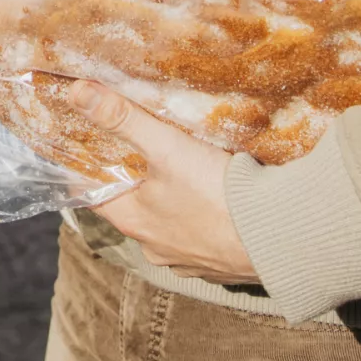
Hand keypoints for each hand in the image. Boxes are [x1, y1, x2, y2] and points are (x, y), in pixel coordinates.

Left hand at [58, 79, 258, 285]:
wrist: (284, 238)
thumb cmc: (219, 194)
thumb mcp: (167, 148)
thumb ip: (123, 119)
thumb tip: (76, 93)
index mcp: (133, 223)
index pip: (94, 193)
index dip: (90, 169)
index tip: (90, 148)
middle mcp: (154, 248)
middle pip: (133, 209)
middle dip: (136, 183)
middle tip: (141, 155)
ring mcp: (189, 261)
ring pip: (169, 226)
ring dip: (172, 205)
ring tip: (184, 177)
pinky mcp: (221, 267)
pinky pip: (203, 240)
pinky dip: (204, 221)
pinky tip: (218, 204)